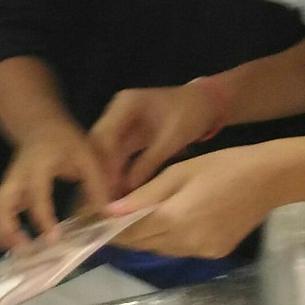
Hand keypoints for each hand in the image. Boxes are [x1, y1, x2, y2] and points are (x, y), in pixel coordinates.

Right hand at [0, 121, 116, 250]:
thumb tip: (107, 215)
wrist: (40, 125)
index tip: (52, 239)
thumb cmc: (65, 140)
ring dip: (0, 235)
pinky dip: (0, 231)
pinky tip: (17, 244)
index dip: (42, 218)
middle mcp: (16, 178)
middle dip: (7, 232)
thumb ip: (97, 185)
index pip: (36, 195)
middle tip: (26, 251)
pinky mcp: (6, 193)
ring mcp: (8, 186)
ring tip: (20, 252)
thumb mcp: (87, 155)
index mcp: (38, 167)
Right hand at [90, 82, 222, 195]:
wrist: (205, 102)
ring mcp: (120, 124)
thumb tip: (127, 191)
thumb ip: (148, 162)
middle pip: (99, 146)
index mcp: (125, 104)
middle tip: (102, 202)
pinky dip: (116, 173)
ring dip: (106, 176)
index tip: (104, 191)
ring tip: (107, 202)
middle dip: (99, 174)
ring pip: (105, 153)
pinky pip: (116, 156)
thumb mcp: (172, 139)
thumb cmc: (192, 114)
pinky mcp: (127, 136)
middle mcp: (116, 112)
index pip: (105, 137)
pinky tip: (117, 192)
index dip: (102, 166)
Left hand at [107, 144, 281, 259]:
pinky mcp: (214, 253)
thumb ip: (144, 195)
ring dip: (147, 236)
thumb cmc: (223, 165)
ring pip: (161, 248)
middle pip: (143, 243)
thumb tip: (110, 211)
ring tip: (138, 218)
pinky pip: (180, 249)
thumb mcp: (178, 173)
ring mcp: (202, 251)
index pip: (129, 232)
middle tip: (111, 219)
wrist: (269, 178)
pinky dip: (170, 238)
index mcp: (174, 219)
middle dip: (125, 233)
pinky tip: (172, 222)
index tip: (93, 222)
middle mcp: (185, 242)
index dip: (109, 229)